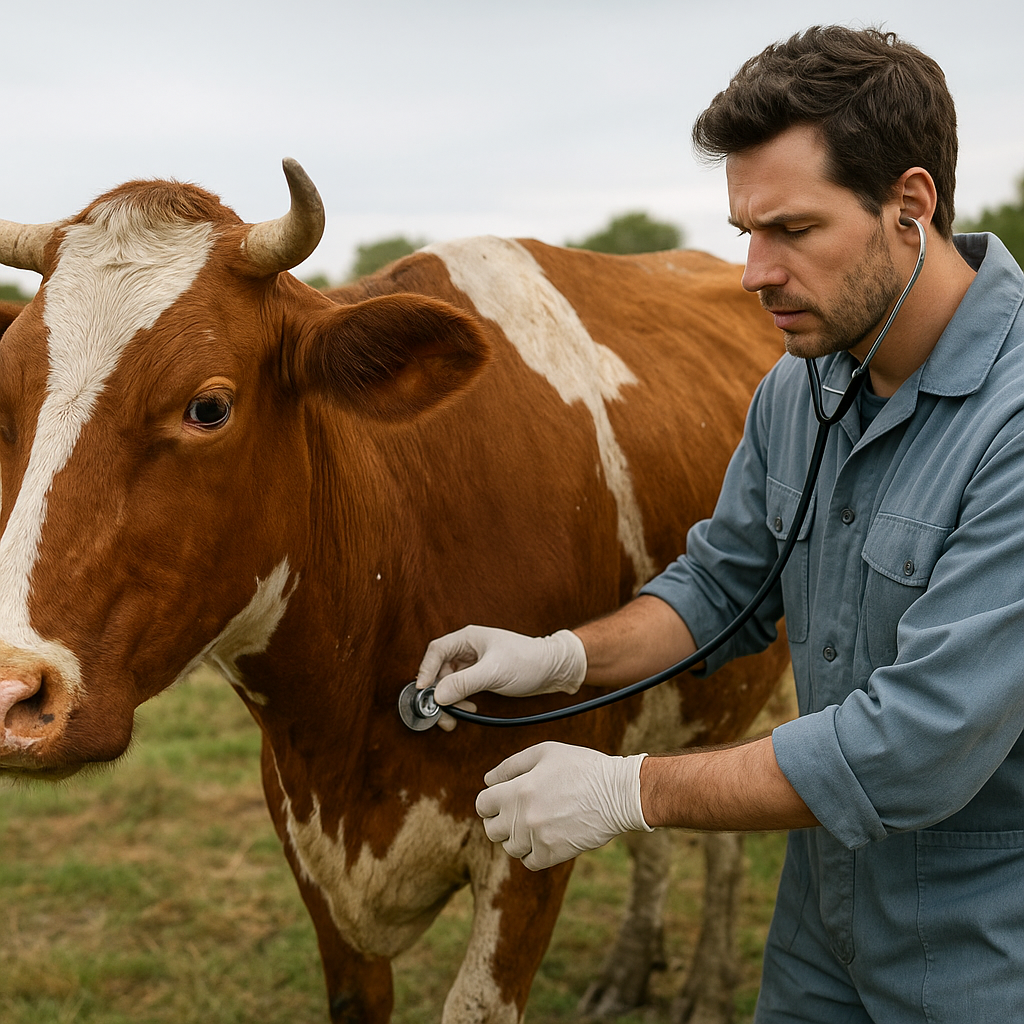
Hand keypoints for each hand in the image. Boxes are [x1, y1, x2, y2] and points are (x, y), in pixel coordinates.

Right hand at [415, 626, 586, 706]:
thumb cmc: (528, 661)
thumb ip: (463, 683)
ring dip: (450, 699)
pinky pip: (461, 689)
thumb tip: (437, 696)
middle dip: (438, 692)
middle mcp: (468, 649)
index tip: (422, 691)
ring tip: (458, 714)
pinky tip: (470, 709)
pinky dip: (461, 700)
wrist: (553, 669)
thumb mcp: (493, 672)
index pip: (436, 651)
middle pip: (439, 670)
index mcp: (468, 638)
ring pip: (449, 682)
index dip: (425, 671)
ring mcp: (475, 663)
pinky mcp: (482, 676)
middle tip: (440, 713)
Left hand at [475, 741, 651, 870]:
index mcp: (519, 790)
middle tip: (519, 810)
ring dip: (517, 836)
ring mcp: (537, 838)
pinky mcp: (553, 854)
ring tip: (536, 821)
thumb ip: (511, 765)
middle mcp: (523, 817)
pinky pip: (528, 861)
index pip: (483, 804)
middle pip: (491, 829)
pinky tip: (544, 836)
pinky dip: (532, 852)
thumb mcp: (546, 753)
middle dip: (500, 819)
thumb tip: (488, 780)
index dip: (490, 800)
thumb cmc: (582, 768)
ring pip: (509, 847)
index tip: (501, 798)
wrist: (617, 793)